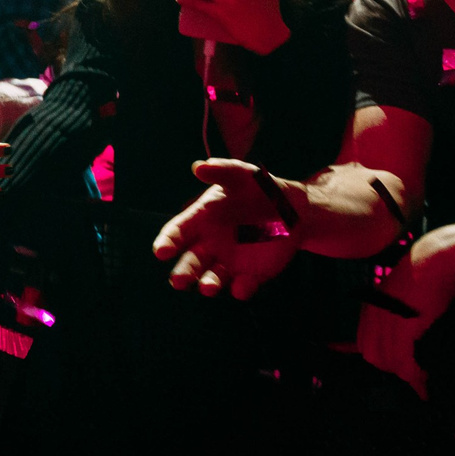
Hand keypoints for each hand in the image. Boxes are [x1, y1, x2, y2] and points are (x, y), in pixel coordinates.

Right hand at [152, 157, 308, 299]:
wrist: (293, 209)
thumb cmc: (259, 188)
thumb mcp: (242, 175)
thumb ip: (221, 171)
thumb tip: (198, 167)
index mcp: (200, 219)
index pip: (177, 232)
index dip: (167, 242)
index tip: (161, 251)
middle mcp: (210, 244)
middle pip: (190, 261)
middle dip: (183, 272)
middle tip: (179, 281)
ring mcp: (228, 261)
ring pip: (211, 278)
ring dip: (208, 284)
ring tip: (207, 287)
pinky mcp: (250, 275)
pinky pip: (242, 285)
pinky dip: (241, 289)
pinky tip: (241, 287)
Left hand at [356, 224, 454, 397]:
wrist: (438, 258)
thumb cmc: (429, 272)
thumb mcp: (405, 291)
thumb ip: (398, 311)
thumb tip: (407, 328)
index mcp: (372, 304)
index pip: (362, 343)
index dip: (380, 359)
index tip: (396, 369)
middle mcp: (373, 313)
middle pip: (371, 355)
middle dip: (391, 368)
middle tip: (414, 375)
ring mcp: (386, 320)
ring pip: (386, 362)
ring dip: (404, 375)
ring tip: (422, 381)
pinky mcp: (402, 326)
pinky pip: (402, 361)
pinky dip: (413, 375)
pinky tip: (423, 382)